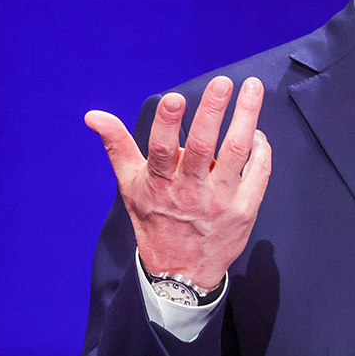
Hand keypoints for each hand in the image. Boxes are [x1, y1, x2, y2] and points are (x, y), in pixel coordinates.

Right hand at [84, 75, 271, 288]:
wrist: (181, 272)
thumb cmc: (155, 221)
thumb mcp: (130, 186)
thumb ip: (117, 146)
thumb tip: (94, 115)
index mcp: (160, 182)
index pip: (162, 149)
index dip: (168, 123)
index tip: (176, 98)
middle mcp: (191, 190)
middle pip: (204, 145)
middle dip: (214, 110)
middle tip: (223, 82)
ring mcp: (220, 200)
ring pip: (236, 152)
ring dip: (246, 117)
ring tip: (252, 89)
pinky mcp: (244, 209)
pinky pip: (258, 173)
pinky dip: (261, 149)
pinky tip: (257, 131)